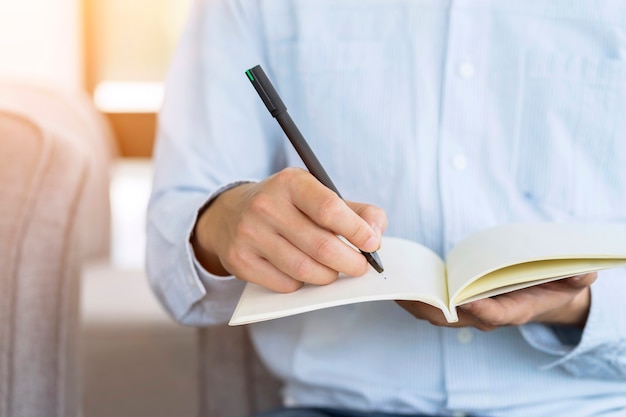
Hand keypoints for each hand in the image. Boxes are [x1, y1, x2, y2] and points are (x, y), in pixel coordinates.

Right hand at [192, 167, 387, 291]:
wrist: (231, 213)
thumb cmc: (288, 206)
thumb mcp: (318, 194)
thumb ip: (356, 211)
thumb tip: (376, 235)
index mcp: (291, 182)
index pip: (330, 209)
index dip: (357, 231)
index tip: (372, 244)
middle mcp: (266, 205)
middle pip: (321, 246)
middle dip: (350, 262)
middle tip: (360, 267)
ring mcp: (249, 234)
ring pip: (304, 270)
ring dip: (328, 276)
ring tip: (333, 270)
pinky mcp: (239, 260)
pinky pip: (285, 284)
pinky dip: (302, 283)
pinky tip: (302, 272)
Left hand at [397, 272, 596, 329]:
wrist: (542, 293)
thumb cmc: (552, 286)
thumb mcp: (570, 281)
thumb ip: (574, 278)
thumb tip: (583, 273)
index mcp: (512, 311)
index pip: (494, 314)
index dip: (480, 309)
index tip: (464, 299)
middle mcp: (487, 315)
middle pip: (455, 318)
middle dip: (432, 307)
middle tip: (412, 292)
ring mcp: (470, 312)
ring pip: (438, 315)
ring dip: (417, 303)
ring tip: (397, 286)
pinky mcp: (458, 304)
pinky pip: (433, 306)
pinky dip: (417, 297)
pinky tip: (402, 283)